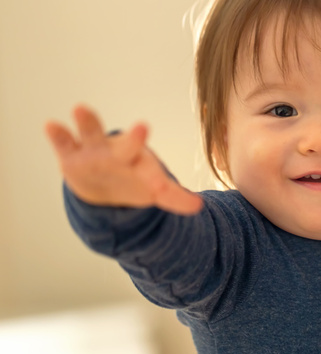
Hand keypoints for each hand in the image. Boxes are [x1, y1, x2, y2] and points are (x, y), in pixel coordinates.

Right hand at [45, 105, 202, 214]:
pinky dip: (58, 134)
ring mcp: (93, 151)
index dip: (158, 177)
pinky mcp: (71, 155)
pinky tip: (51, 124)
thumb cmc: (131, 180)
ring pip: (92, 134)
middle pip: (128, 147)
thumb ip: (173, 197)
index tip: (162, 180)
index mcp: (140, 161)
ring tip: (80, 108)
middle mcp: (119, 152)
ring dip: (87, 122)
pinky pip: (63, 143)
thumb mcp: (151, 188)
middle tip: (143, 129)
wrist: (100, 182)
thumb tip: (199, 208)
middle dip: (135, 140)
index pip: (151, 168)